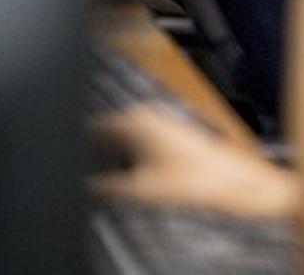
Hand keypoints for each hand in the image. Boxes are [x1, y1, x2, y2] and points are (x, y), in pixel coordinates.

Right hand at [90, 105, 300, 219]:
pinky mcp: (170, 133)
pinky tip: (132, 177)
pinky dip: (129, 157)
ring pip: (122, 137)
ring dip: (113, 156)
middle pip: (105, 131)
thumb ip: (104, 186)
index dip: (77, 144)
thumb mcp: (139, 189)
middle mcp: (146, 113)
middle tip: (87, 175)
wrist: (233, 182)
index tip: (71, 159)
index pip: (90, 125)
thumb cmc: (196, 179)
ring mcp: (160, 121)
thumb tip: (85, 185)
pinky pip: (138, 142)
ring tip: (109, 179)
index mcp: (134, 118)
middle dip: (94, 152)